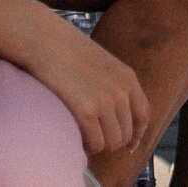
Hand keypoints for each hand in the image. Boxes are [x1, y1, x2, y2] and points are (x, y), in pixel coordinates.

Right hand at [13, 8, 149, 157]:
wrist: (44, 39)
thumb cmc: (65, 52)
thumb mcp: (100, 64)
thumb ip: (111, 85)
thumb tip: (112, 114)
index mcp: (128, 78)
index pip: (143, 115)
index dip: (136, 135)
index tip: (129, 145)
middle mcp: (122, 91)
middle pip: (125, 134)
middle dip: (108, 140)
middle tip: (90, 136)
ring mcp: (106, 101)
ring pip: (111, 143)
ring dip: (96, 144)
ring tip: (80, 134)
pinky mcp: (86, 111)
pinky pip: (94, 144)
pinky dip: (85, 146)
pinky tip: (74, 136)